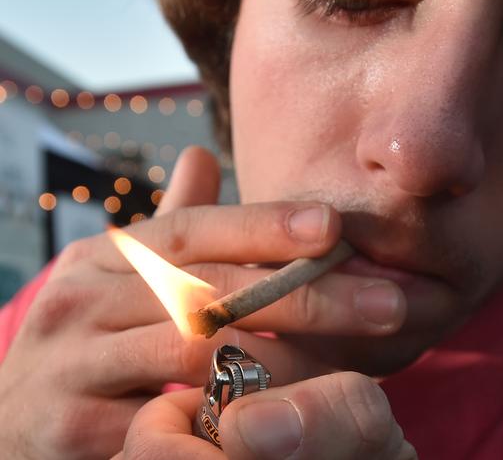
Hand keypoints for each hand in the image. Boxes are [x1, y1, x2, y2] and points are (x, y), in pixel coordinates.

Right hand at [0, 146, 429, 458]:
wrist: (10, 421)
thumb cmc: (91, 341)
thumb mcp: (122, 277)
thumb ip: (169, 230)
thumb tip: (202, 152)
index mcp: (107, 257)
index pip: (195, 230)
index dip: (265, 224)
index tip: (334, 224)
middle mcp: (85, 299)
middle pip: (210, 290)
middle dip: (304, 296)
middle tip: (387, 302)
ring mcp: (71, 364)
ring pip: (194, 354)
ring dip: (283, 359)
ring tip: (359, 360)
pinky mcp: (70, 429)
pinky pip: (167, 422)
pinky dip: (230, 420)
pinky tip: (287, 416)